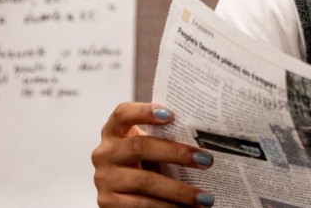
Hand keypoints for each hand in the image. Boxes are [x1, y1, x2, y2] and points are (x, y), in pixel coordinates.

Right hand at [92, 102, 216, 206]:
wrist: (122, 196)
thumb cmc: (142, 164)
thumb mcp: (147, 148)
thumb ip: (162, 138)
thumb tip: (205, 138)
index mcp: (113, 132)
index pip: (123, 114)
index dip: (144, 111)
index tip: (171, 114)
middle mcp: (104, 153)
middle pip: (140, 147)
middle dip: (177, 153)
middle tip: (206, 160)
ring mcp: (104, 178)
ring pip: (145, 181)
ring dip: (179, 191)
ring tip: (204, 198)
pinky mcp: (107, 203)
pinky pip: (141, 205)